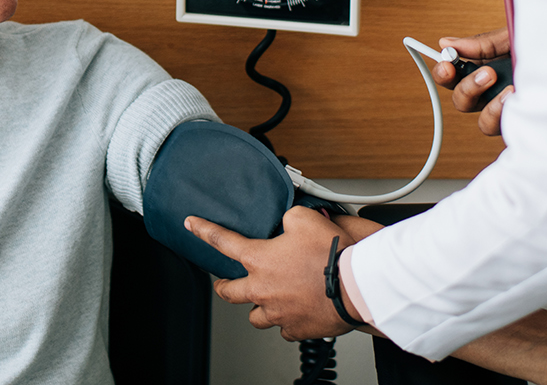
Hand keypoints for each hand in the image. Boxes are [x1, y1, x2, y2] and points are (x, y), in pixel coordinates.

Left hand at [184, 206, 353, 340]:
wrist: (354, 285)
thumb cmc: (332, 253)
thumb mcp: (304, 218)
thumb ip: (287, 218)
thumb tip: (286, 222)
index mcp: (259, 259)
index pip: (222, 241)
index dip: (203, 230)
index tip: (191, 225)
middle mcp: (262, 289)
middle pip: (228, 291)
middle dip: (223, 286)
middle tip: (223, 283)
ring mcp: (278, 312)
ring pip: (254, 316)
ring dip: (257, 307)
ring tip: (264, 301)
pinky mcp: (296, 328)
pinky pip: (284, 328)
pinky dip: (286, 321)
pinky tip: (293, 313)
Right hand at [431, 27, 512, 136]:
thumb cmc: (546, 47)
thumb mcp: (512, 38)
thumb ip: (482, 43)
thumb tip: (446, 44)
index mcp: (486, 67)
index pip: (452, 75)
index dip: (443, 72)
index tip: (446, 63)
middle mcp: (493, 91)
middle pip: (461, 100)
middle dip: (467, 88)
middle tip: (487, 73)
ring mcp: (508, 110)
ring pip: (481, 122)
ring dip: (488, 107)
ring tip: (507, 89)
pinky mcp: (523, 123)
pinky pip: (503, 130)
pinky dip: (504, 115)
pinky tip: (517, 98)